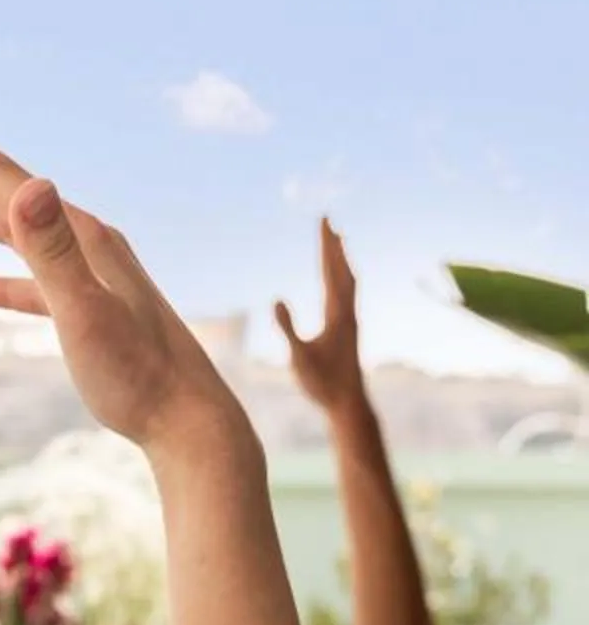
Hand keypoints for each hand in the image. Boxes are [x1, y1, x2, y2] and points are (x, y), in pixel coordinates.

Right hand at [0, 109, 230, 455]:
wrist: (187, 421)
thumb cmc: (137, 374)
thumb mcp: (84, 309)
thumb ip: (52, 249)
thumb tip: (28, 185)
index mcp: (78, 234)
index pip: (2, 179)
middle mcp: (83, 244)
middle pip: (3, 198)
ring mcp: (86, 277)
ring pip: (13, 234)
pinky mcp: (86, 313)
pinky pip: (30, 284)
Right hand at [275, 220, 364, 414]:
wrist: (348, 403)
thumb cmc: (322, 383)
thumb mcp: (299, 356)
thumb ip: (288, 328)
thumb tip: (276, 299)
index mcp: (337, 313)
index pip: (330, 271)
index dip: (326, 245)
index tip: (324, 221)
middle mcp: (347, 312)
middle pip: (342, 270)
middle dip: (333, 245)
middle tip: (328, 220)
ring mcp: (349, 320)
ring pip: (347, 281)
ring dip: (340, 259)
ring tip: (336, 242)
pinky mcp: (347, 329)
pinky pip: (346, 294)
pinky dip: (341, 278)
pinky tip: (338, 280)